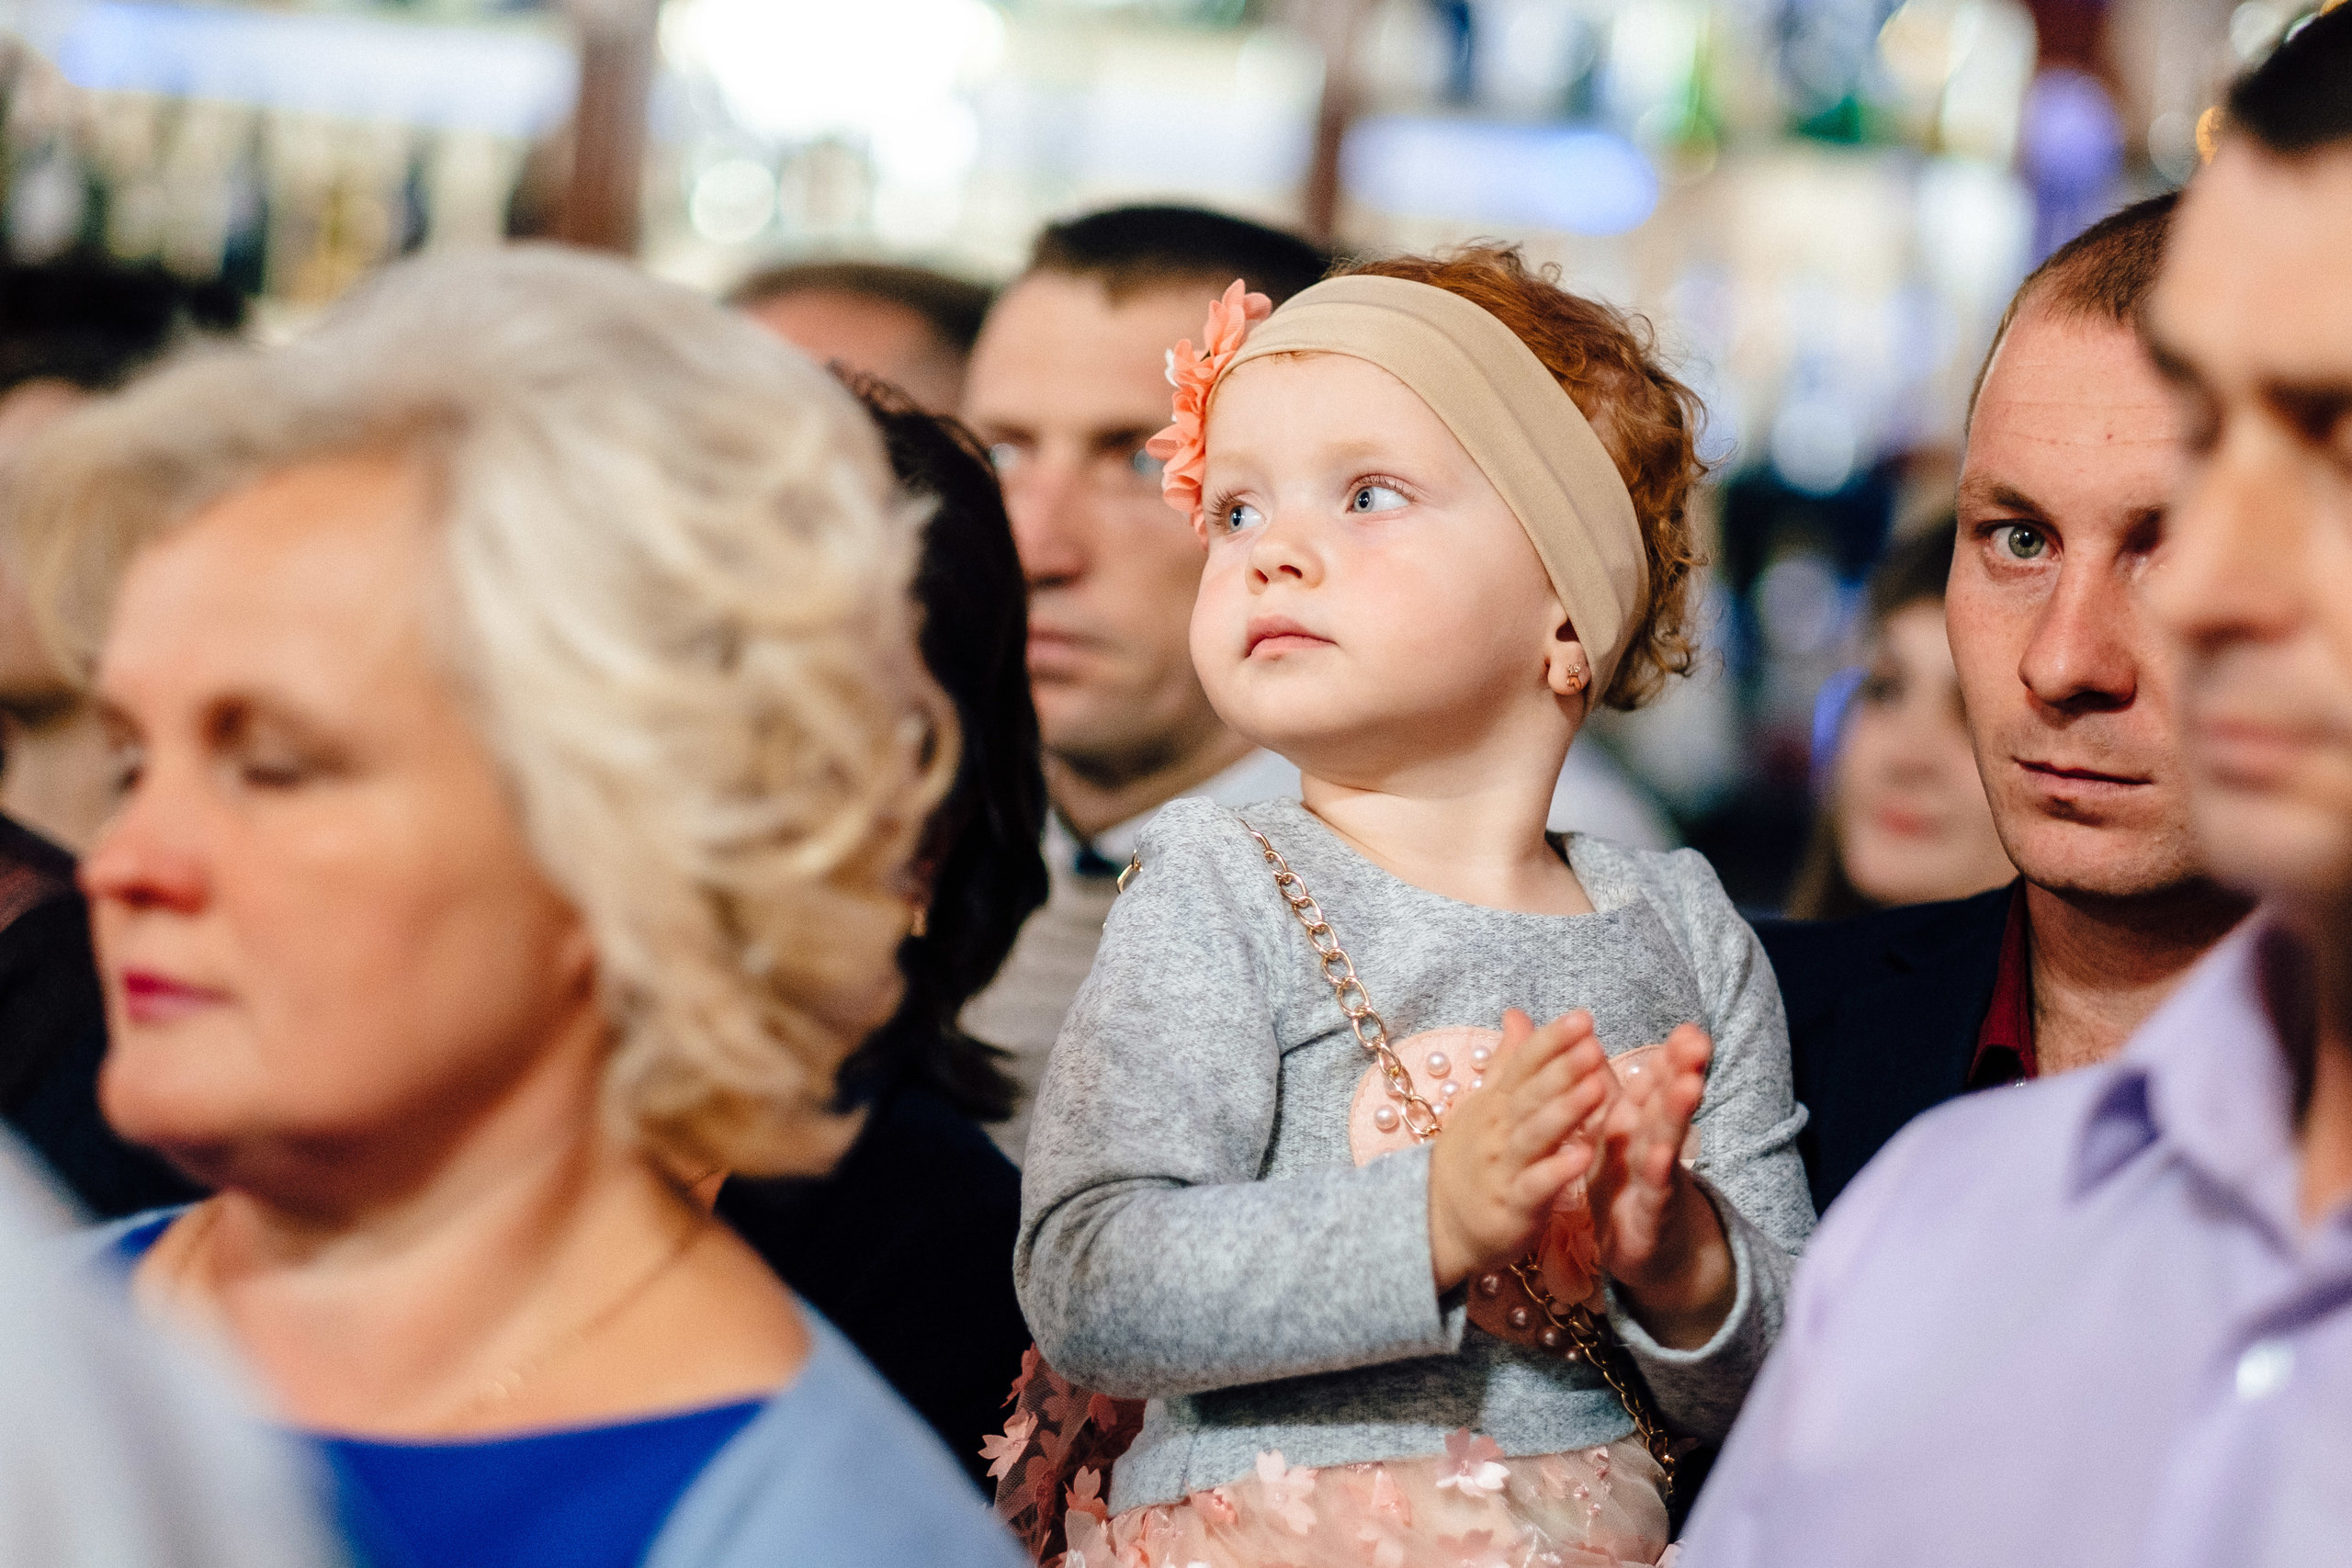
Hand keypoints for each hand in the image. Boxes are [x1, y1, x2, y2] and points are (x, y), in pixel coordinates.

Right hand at [1427, 1009, 1615, 1292]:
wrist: (1437, 1223)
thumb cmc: (1473, 1159)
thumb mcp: (1485, 1105)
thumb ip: (1508, 1061)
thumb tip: (1518, 1014)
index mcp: (1496, 1102)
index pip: (1523, 1063)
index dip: (1551, 1040)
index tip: (1583, 1017)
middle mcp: (1498, 1129)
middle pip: (1530, 1093)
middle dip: (1562, 1068)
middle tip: (1593, 1044)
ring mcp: (1504, 1167)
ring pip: (1535, 1135)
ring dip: (1565, 1111)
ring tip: (1598, 1088)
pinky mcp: (1513, 1206)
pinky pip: (1536, 1186)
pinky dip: (1558, 1171)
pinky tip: (1585, 1156)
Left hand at [1589, 1023, 1734, 1349]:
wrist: (1645, 1253)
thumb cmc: (1627, 1182)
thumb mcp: (1611, 1134)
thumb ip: (1598, 1083)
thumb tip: (1583, 1033)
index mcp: (1635, 1124)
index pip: (1654, 1084)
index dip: (1668, 1057)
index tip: (1688, 1028)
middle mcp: (1651, 1146)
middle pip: (1666, 1104)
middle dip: (1681, 1072)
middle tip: (1698, 1042)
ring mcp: (1655, 1182)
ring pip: (1665, 1142)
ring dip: (1676, 1113)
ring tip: (1689, 1083)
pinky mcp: (1650, 1218)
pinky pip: (1652, 1193)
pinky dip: (1657, 1174)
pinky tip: (1661, 1153)